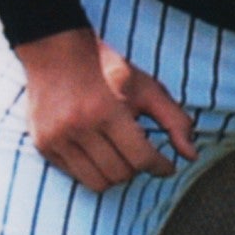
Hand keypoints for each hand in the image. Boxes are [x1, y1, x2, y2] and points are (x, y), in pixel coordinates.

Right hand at [14, 26, 198, 193]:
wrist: (55, 52)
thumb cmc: (107, 69)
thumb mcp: (146, 87)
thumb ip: (174, 119)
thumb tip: (191, 155)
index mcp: (107, 110)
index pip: (141, 158)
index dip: (160, 166)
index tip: (166, 166)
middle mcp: (79, 127)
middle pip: (121, 173)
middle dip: (137, 168)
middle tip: (140, 152)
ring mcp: (57, 139)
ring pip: (98, 182)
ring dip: (115, 173)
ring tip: (120, 154)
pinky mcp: (42, 145)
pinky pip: (75, 176)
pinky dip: (92, 170)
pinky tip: (97, 151)